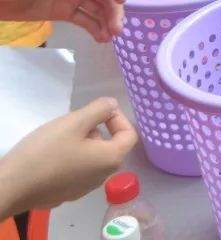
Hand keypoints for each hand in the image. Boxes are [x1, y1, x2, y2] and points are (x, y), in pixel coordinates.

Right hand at [0, 97, 136, 216]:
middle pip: (109, 146)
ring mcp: (84, 189)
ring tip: (58, 137)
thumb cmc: (46, 152)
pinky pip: (75, 170)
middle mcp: (103, 177)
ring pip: (91, 158)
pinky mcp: (65, 194)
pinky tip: (49, 155)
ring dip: (81, 143)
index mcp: (111, 159)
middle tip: (71, 123)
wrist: (11, 186)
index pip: (129, 135)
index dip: (117, 118)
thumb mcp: (74, 122)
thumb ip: (99, 109)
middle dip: (94, 130)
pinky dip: (69, 158)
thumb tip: (113, 105)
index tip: (96, 111)